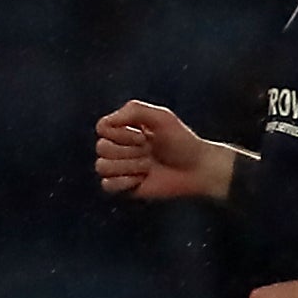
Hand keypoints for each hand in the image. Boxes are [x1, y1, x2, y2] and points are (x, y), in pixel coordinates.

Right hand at [96, 99, 231, 202]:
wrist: (195, 169)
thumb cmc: (181, 142)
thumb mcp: (161, 117)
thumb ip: (133, 110)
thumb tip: (104, 123)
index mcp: (124, 129)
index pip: (102, 127)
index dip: (121, 132)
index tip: (144, 134)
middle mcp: (119, 147)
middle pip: (101, 147)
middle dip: (130, 150)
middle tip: (150, 151)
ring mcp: (119, 168)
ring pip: (102, 166)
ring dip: (129, 166)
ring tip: (148, 166)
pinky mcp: (122, 187)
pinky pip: (107, 185)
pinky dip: (125, 182)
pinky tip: (142, 179)